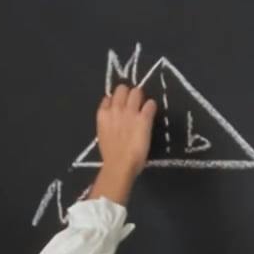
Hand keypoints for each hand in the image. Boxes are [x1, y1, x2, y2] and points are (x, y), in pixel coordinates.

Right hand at [88, 82, 155, 204]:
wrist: (119, 165)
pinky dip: (151, 107)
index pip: (109, 97)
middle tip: (134, 104)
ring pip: (137, 91)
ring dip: (140, 98)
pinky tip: (150, 114)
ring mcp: (130, 112)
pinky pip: (150, 103)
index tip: (120, 108)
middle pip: (122, 88)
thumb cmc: (110, 156)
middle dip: (129, 94)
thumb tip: (114, 120)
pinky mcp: (144, 118)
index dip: (116, 101)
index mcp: (103, 114)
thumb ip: (107, 123)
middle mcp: (116, 109)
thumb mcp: (103, 134)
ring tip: (142, 107)